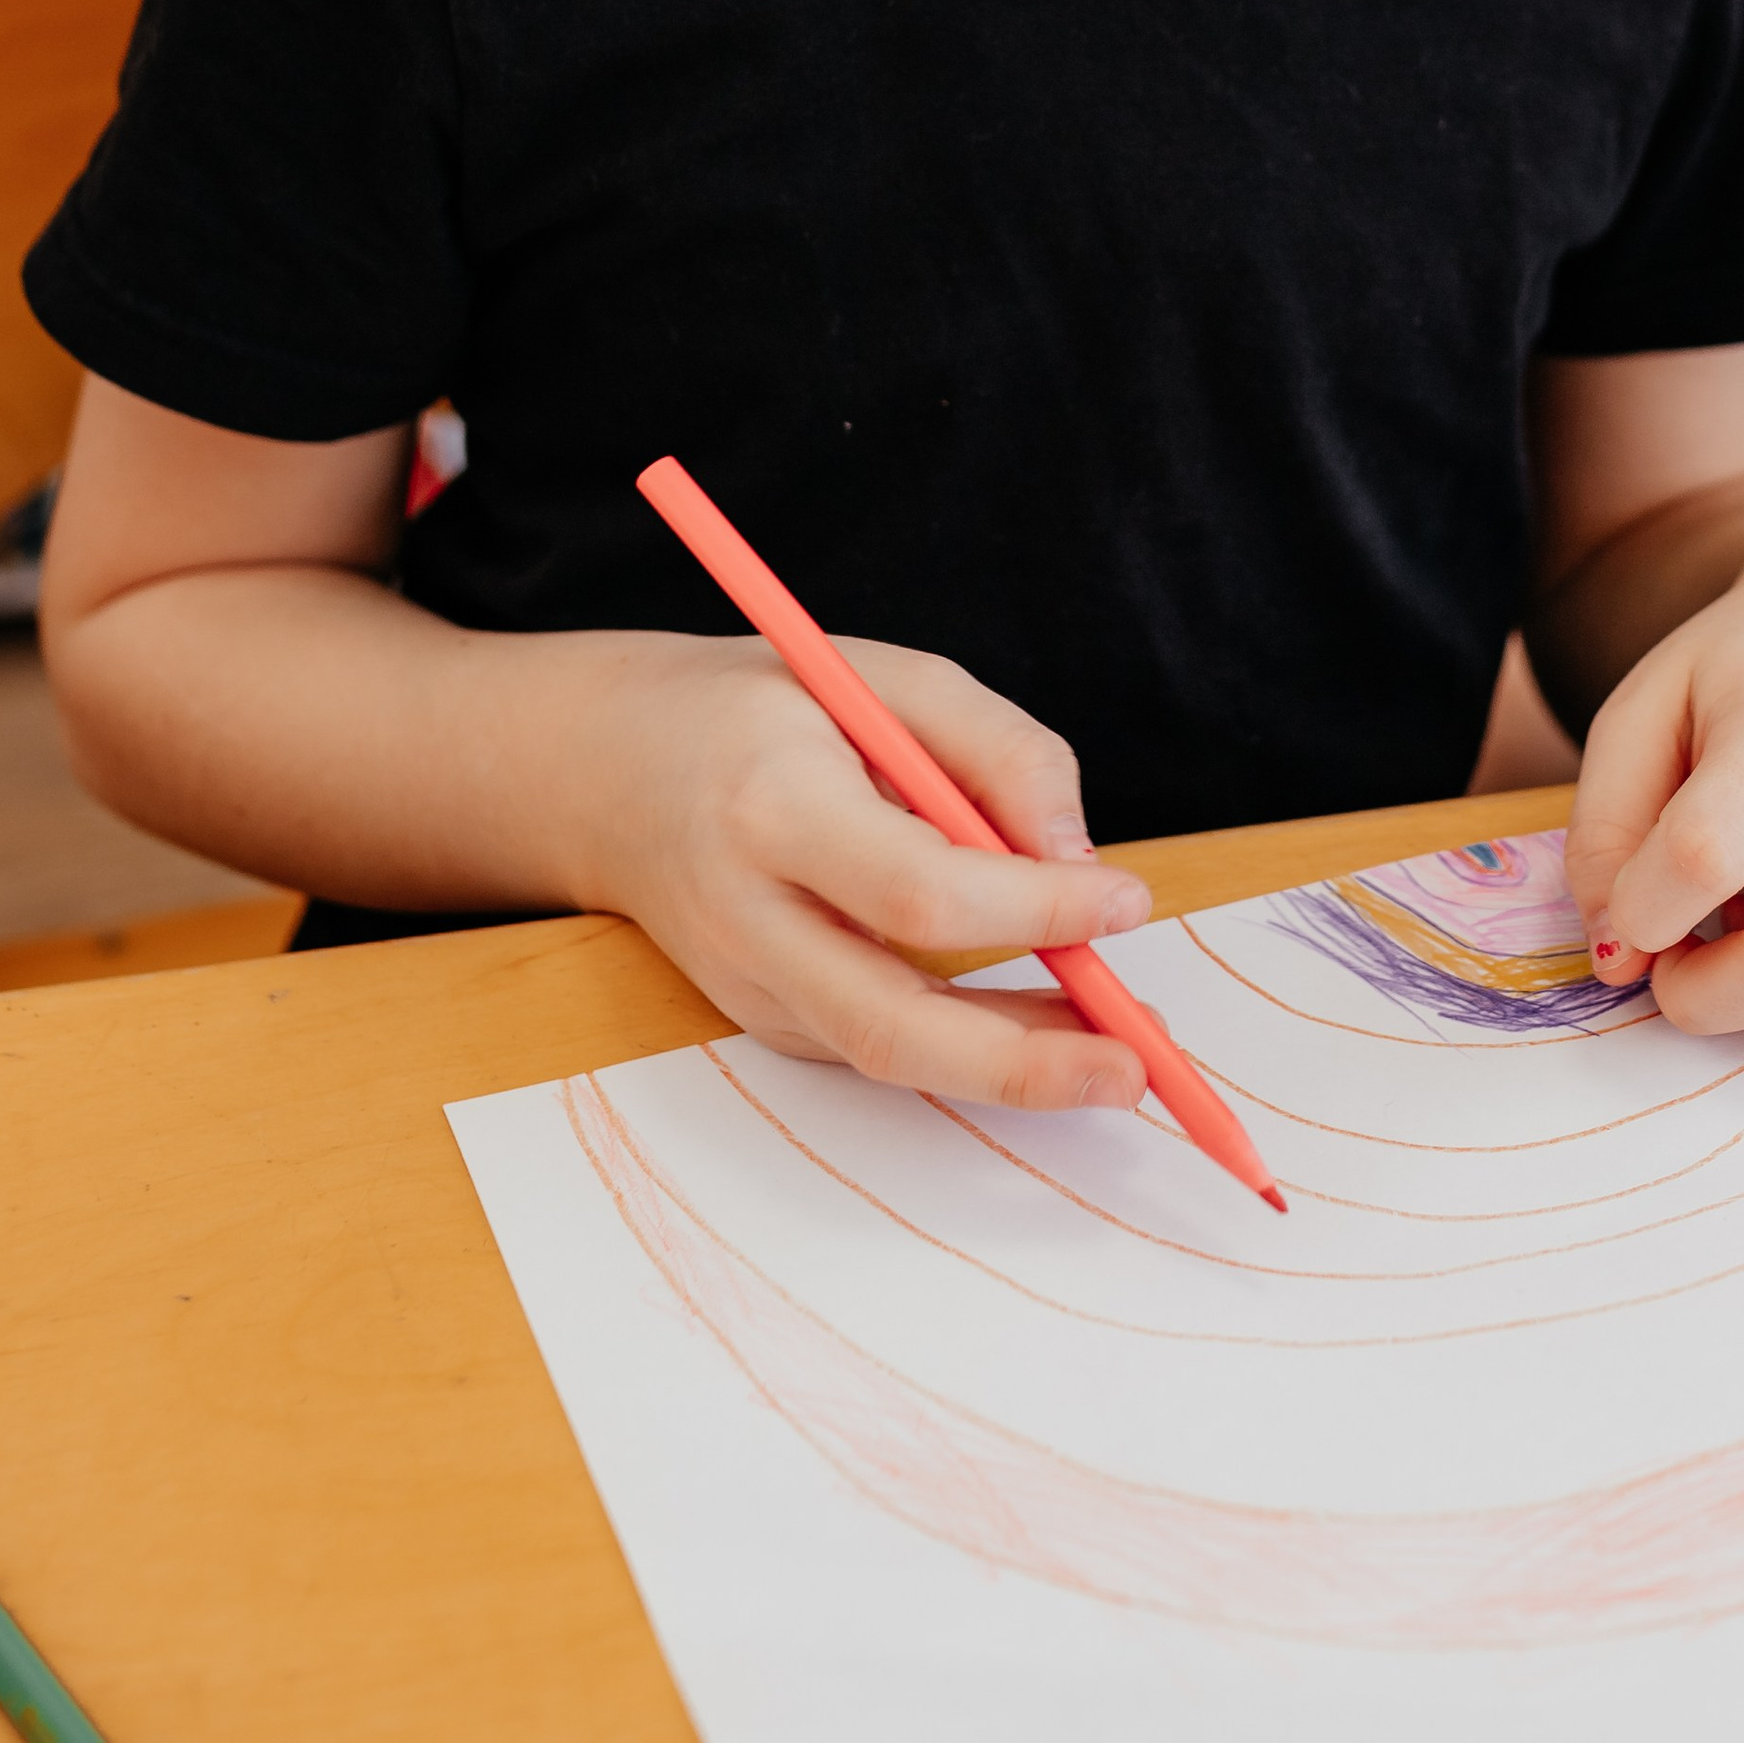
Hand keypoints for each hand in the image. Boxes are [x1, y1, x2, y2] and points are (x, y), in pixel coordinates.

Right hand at [584, 630, 1155, 1111]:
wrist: (608, 771)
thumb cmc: (762, 709)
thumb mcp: (882, 678)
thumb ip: (996, 750)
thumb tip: (1080, 860)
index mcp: (771, 805)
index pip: (916, 890)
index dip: (1033, 908)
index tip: (1126, 896)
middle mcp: (747, 915)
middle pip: (893, 1027)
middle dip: (1024, 1063)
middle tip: (1135, 1066)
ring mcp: (746, 983)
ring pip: (891, 1056)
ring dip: (1013, 1066)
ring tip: (1116, 1054)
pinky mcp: (761, 1017)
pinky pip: (876, 1047)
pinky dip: (967, 1048)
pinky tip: (1042, 1025)